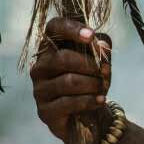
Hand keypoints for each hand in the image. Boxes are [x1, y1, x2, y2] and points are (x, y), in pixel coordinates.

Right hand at [30, 16, 111, 143]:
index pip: (54, 28)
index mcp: (51, 47)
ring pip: (68, 81)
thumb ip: (101, 48)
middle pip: (63, 58)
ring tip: (103, 87)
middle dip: (90, 65)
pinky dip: (89, 100)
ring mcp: (39, 89)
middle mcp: (40, 66)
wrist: (89, 115)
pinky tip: (100, 100)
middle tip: (104, 71)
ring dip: (92, 84)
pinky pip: (68, 102)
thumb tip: (100, 44)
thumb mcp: (101, 60)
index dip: (71, 29)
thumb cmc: (91, 80)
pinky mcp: (44, 111)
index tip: (90, 36)